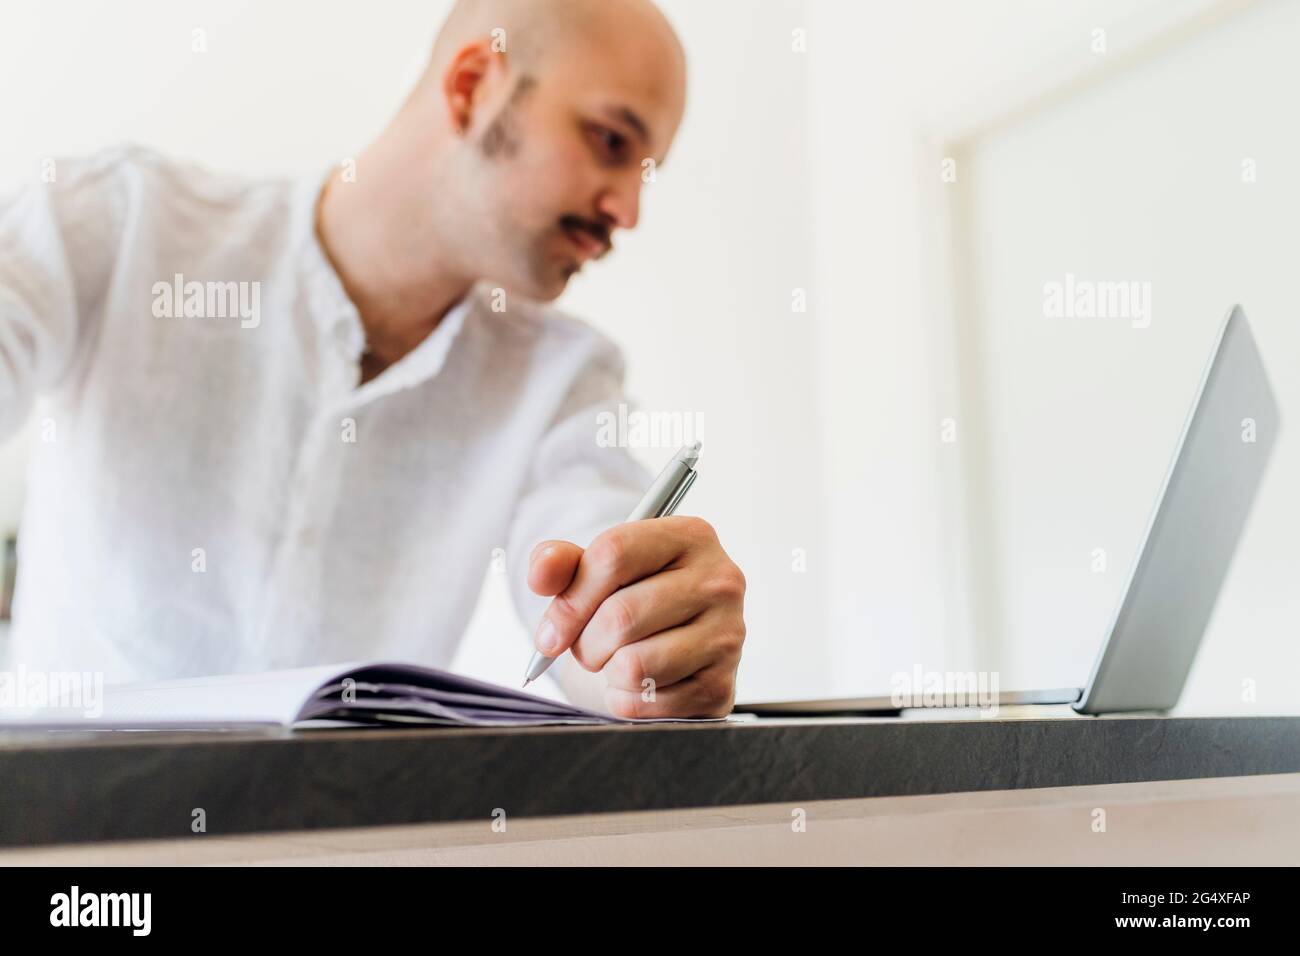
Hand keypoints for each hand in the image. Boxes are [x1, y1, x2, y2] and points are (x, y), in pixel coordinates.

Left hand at [527, 516, 746, 717]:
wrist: (674, 650)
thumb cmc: (632, 601)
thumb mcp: (596, 571)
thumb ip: (562, 563)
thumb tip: (542, 573)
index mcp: (690, 536)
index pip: (614, 553)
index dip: (571, 596)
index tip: (551, 629)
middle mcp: (720, 581)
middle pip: (621, 615)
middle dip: (586, 643)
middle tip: (588, 647)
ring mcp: (728, 635)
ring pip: (634, 664)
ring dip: (608, 672)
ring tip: (617, 660)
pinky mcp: (721, 686)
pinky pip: (649, 703)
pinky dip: (627, 701)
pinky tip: (638, 684)